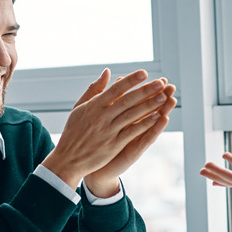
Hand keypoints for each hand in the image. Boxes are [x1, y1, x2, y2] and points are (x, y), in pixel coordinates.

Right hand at [41, 68, 174, 192]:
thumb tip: (107, 72)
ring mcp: (108, 131)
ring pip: (132, 115)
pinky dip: (144, 124)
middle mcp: (101, 117)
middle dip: (145, 90)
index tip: (144, 73)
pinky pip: (131, 132)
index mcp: (93, 106)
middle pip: (127, 100)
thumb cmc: (74, 131)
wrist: (68, 159)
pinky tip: (156, 118)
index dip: (130, 80)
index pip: (115, 89)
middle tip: (161, 82)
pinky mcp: (113, 145)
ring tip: (163, 97)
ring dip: (149, 105)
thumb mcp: (80, 107)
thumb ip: (94, 89)